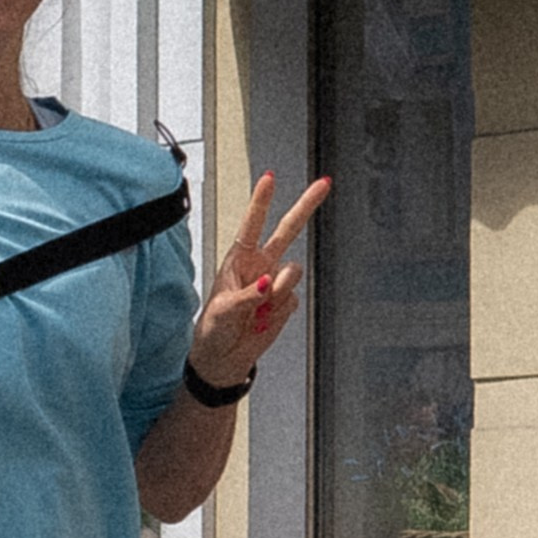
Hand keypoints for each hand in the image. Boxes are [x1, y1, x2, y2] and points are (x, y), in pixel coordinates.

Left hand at [188, 172, 330, 388]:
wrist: (223, 359)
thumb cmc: (213, 330)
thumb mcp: (223, 310)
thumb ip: (249, 294)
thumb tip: (268, 282)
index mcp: (238, 260)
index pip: (252, 224)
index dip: (261, 201)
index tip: (270, 178)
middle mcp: (260, 266)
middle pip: (288, 230)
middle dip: (306, 206)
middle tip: (324, 184)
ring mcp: (274, 284)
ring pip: (293, 275)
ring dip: (278, 293)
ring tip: (257, 311)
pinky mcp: (285, 303)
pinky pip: (293, 300)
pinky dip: (279, 312)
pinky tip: (264, 320)